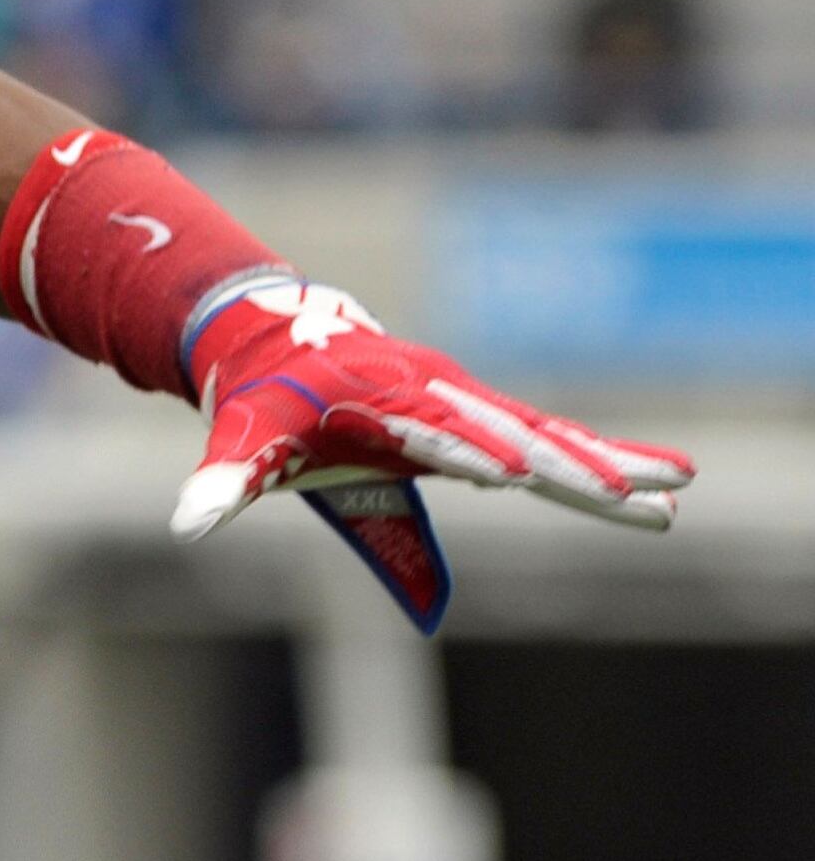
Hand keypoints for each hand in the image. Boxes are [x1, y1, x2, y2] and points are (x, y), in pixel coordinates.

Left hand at [174, 276, 692, 629]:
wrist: (275, 335)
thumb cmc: (259, 399)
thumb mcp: (239, 442)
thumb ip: (221, 483)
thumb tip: (186, 526)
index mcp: (381, 404)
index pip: (434, 434)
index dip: (470, 452)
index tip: (515, 475)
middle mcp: (436, 395)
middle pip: (512, 433)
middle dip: (569, 465)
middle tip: (632, 495)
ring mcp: (464, 398)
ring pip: (546, 432)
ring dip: (607, 462)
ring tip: (674, 491)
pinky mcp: (478, 407)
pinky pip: (548, 431)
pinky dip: (599, 452)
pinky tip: (657, 477)